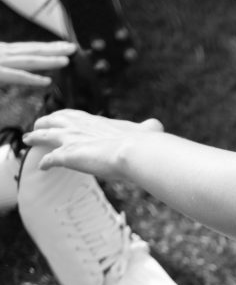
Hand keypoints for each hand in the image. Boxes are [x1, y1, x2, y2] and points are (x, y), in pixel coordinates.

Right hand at [0, 40, 74, 88]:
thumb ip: (6, 66)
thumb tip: (16, 68)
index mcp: (3, 51)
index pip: (30, 48)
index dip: (48, 47)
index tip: (64, 46)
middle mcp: (4, 54)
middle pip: (33, 51)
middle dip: (54, 49)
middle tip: (73, 48)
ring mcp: (0, 62)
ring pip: (29, 61)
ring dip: (49, 60)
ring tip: (66, 60)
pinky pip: (17, 77)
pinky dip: (33, 78)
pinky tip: (47, 81)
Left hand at [23, 108, 164, 181]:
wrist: (136, 152)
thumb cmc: (144, 143)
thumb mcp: (147, 130)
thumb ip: (149, 127)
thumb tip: (158, 126)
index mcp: (98, 122)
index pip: (77, 116)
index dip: (69, 117)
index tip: (63, 119)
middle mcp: (82, 128)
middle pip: (56, 120)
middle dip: (46, 121)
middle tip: (39, 124)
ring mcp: (73, 141)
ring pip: (46, 135)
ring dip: (36, 136)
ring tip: (28, 139)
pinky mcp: (68, 156)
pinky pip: (50, 159)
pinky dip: (45, 163)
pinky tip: (42, 167)